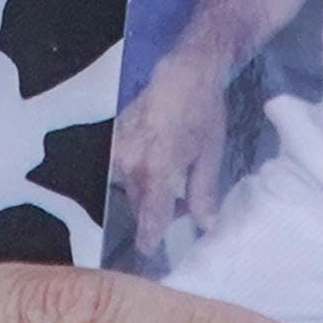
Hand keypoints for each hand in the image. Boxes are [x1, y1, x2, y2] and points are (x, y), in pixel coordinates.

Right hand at [110, 56, 232, 251]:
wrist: (182, 72)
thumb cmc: (201, 112)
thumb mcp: (210, 156)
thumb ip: (203, 194)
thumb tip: (206, 226)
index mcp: (156, 169)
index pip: (148, 218)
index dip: (151, 238)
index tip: (151, 250)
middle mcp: (129, 162)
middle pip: (137, 204)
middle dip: (156, 210)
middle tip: (180, 204)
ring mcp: (117, 148)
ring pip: (129, 187)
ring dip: (146, 190)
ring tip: (171, 176)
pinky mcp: (112, 138)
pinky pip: (122, 168)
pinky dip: (137, 172)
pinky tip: (156, 161)